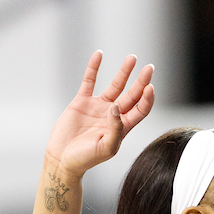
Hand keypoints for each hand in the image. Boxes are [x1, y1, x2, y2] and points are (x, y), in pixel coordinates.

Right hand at [45, 51, 154, 179]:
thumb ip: (115, 129)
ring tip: (132, 58)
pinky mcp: (82, 101)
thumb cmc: (85, 159)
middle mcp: (113, 116)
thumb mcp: (106, 148)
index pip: (140, 110)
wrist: (62, 158)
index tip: (150, 87)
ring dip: (124, 72)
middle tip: (149, 68)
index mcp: (122, 128)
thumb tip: (115, 107)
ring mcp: (98, 107)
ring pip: (115, 85)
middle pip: (132, 95)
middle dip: (141, 81)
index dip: (147, 99)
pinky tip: (99, 54)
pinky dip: (94, 67)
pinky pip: (89, 80)